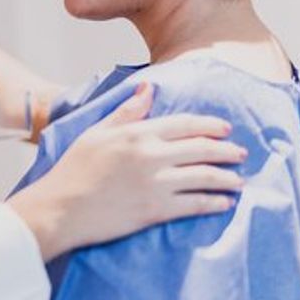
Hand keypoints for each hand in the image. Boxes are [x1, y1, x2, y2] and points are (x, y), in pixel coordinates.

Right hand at [6, 83, 246, 260]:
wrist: (59, 209)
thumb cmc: (73, 170)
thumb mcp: (96, 133)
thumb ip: (126, 112)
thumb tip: (148, 90)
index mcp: (137, 133)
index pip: (185, 124)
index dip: (210, 126)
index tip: (225, 130)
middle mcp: (151, 155)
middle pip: (202, 149)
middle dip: (227, 151)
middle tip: (240, 154)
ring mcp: (156, 183)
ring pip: (205, 176)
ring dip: (227, 177)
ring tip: (238, 180)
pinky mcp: (156, 210)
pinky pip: (196, 204)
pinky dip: (215, 202)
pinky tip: (224, 203)